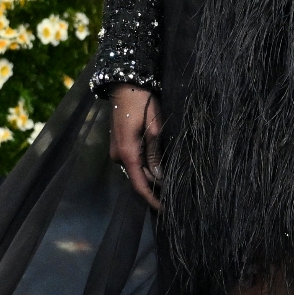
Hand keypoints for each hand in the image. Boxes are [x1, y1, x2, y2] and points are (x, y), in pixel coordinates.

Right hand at [109, 85, 162, 208]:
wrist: (125, 85)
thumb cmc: (142, 102)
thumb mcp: (154, 127)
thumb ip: (155, 153)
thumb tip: (160, 176)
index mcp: (127, 153)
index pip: (139, 185)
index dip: (152, 199)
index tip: (165, 209)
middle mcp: (118, 156)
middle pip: (138, 179)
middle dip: (155, 188)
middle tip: (176, 195)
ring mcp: (117, 150)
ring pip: (137, 170)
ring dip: (152, 176)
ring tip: (171, 182)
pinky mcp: (120, 145)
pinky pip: (134, 161)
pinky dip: (146, 166)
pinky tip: (160, 167)